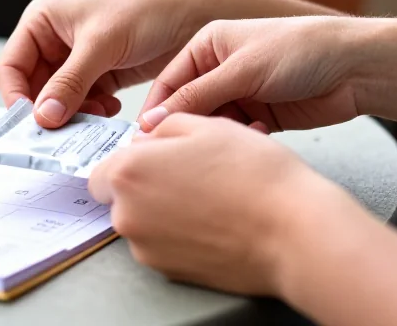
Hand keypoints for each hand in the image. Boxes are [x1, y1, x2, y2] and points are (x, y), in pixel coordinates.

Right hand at [0, 0, 219, 126]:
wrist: (194, 16)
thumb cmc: (146, 11)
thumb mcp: (102, 45)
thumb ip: (70, 82)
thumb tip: (43, 117)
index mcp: (43, 20)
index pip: (11, 66)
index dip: (17, 96)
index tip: (33, 123)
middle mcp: (54, 40)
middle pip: (32, 88)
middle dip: (48, 110)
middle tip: (64, 132)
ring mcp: (76, 61)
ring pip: (57, 101)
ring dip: (72, 115)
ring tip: (95, 118)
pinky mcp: (99, 77)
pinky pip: (82, 105)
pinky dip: (91, 115)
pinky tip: (110, 111)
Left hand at [88, 112, 350, 296]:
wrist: (295, 231)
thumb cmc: (256, 175)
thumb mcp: (207, 124)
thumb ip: (164, 126)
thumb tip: (148, 137)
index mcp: (128, 173)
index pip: (102, 170)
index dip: (130, 161)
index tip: (153, 159)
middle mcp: (128, 214)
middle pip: (121, 198)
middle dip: (146, 186)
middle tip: (189, 174)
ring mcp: (147, 248)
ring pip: (143, 223)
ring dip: (164, 210)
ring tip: (209, 196)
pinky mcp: (170, 272)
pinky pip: (164, 246)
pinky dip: (180, 235)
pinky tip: (214, 220)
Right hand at [137, 16, 360, 132]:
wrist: (357, 68)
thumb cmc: (301, 51)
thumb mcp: (241, 71)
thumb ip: (195, 97)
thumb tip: (151, 121)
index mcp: (207, 46)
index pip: (168, 82)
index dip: (156, 111)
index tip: (145, 139)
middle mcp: (219, 69)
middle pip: (187, 107)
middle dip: (187, 128)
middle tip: (181, 152)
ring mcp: (240, 93)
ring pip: (211, 124)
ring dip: (218, 135)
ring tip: (227, 141)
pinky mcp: (260, 116)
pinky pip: (236, 134)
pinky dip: (240, 139)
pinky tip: (256, 136)